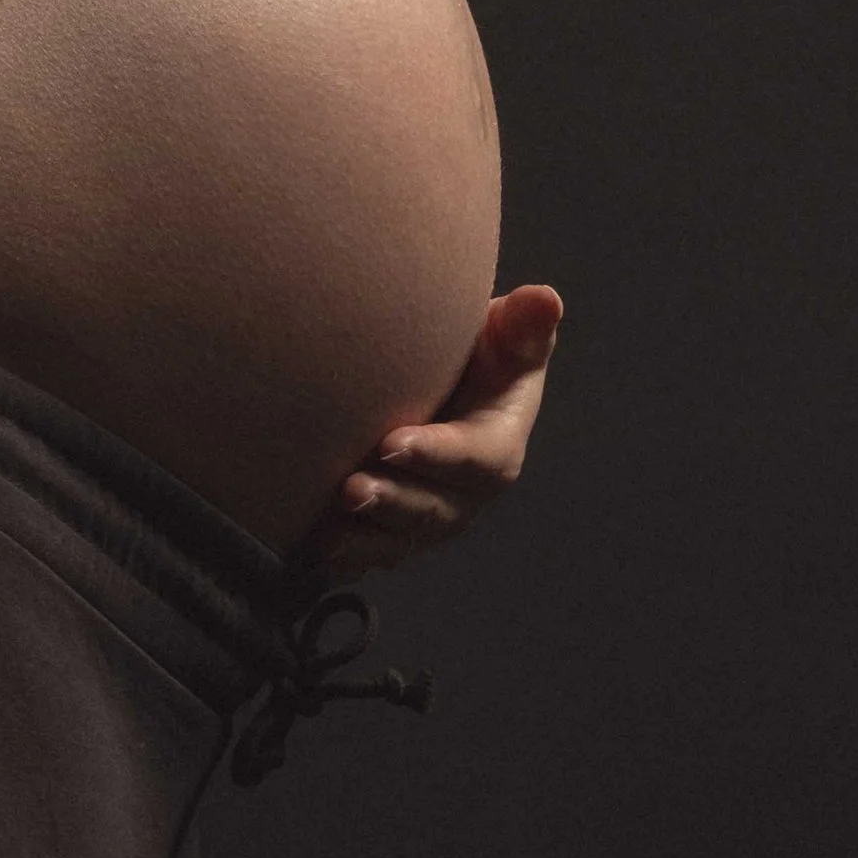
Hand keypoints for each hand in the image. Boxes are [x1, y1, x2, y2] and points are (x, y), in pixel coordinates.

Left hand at [300, 286, 564, 582]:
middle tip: (351, 489)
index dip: (436, 456)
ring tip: (328, 524)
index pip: (474, 458)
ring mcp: (430, 520)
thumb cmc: (481, 353)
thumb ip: (523, 323)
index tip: (391, 443)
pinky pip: (371, 556)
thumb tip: (545, 300)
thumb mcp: (507, 334)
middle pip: (434, 511)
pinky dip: (344, 558)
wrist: (446, 386)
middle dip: (393, 503)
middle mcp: (466, 496)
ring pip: (400, 541)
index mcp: (497, 447)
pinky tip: (312, 550)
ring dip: (365, 537)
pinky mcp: (395, 534)